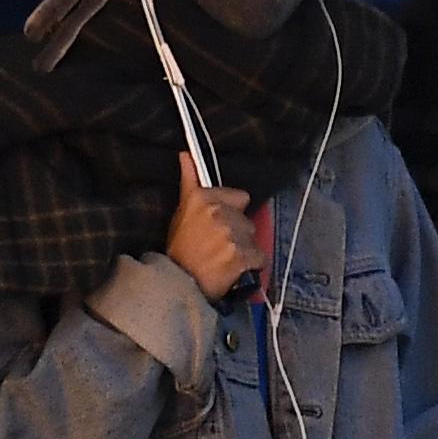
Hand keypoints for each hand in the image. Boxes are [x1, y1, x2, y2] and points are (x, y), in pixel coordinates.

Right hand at [163, 156, 263, 303]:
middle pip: (247, 220)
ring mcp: (231, 235)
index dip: (232, 211)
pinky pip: (259, 257)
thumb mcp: (181, 212)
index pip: (241, 197)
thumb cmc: (179, 249)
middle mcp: (218, 212)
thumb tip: (185, 154)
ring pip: (253, 238)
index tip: (219, 224)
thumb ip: (189, 183)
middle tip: (219, 247)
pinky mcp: (241, 256)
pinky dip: (251, 266)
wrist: (178, 284)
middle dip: (238, 233)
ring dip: (244, 250)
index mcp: (202, 198)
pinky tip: (235, 271)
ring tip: (225, 260)